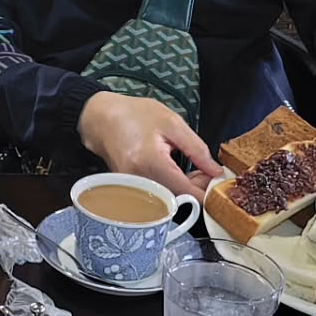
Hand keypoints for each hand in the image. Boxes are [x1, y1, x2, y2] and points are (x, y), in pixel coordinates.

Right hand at [77, 91, 221, 197]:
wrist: (100, 118)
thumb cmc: (133, 115)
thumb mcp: (172, 123)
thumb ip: (196, 149)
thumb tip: (215, 171)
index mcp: (151, 162)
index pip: (186, 192)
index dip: (206, 191)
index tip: (216, 181)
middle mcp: (138, 181)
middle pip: (177, 199)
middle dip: (195, 189)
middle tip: (204, 170)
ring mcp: (130, 188)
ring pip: (167, 199)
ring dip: (183, 189)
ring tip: (188, 169)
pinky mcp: (127, 190)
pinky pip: (155, 196)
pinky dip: (169, 188)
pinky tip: (173, 172)